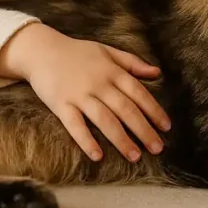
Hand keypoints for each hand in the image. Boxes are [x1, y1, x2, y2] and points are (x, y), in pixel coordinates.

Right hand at [0, 23, 170, 161]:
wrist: (41, 50)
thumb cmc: (77, 52)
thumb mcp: (107, 51)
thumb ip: (132, 63)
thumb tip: (157, 73)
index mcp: (112, 71)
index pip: (138, 92)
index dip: (154, 110)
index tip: (166, 127)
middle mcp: (98, 83)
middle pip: (125, 109)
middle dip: (143, 130)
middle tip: (157, 148)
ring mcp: (79, 95)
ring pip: (105, 120)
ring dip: (121, 139)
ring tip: (135, 156)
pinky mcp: (61, 104)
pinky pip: (75, 125)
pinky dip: (86, 140)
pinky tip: (98, 156)